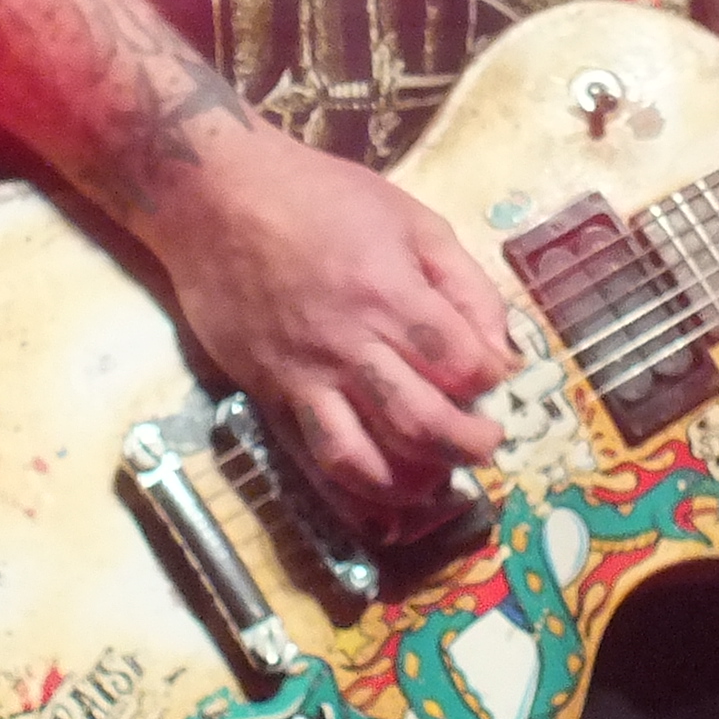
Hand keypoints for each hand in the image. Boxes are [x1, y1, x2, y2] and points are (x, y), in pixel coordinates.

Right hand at [139, 125, 519, 518]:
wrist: (217, 199)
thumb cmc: (321, 199)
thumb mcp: (411, 218)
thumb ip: (465, 285)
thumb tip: (501, 352)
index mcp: (390, 292)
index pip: (463, 364)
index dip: (492, 379)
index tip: (493, 375)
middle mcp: (349, 345)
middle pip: (422, 424)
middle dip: (470, 445)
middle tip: (486, 442)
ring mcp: (304, 377)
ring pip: (366, 460)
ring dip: (415, 485)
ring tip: (440, 477)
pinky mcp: (269, 396)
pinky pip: (311, 464)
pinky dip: (352, 502)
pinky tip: (385, 520)